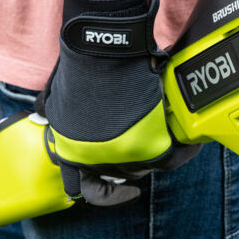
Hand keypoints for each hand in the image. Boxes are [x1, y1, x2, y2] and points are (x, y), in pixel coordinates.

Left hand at [39, 0, 197, 205]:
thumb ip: (57, 111)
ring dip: (157, 156)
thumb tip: (48, 111)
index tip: (115, 186)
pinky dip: (184, 151)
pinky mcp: (150, 147)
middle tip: (145, 145)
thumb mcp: (57, 93)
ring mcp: (122, 155)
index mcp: (70, 149)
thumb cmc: (82, 62)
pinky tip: (190, 142)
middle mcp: (94, 158)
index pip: (82, 188)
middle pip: (120, 173)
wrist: (104, 47)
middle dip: (132, 162)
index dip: (101, 190)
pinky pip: (173, 159)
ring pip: (146, 168)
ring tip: (168, 138)